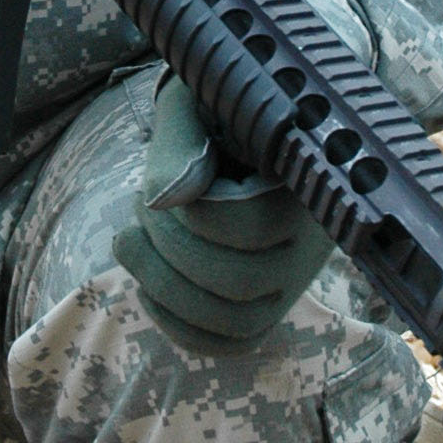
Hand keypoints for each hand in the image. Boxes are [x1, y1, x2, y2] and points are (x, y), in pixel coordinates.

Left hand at [112, 72, 332, 348]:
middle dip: (166, 247)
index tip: (155, 186)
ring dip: (162, 286)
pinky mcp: (267, 307)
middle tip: (136, 207)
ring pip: (233, 321)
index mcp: (305, 182)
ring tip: (130, 240)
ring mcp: (292, 281)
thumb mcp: (196, 100)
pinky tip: (146, 284)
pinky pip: (230, 342)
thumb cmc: (213, 109)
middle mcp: (311, 241)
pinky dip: (177, 324)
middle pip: (237, 281)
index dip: (188, 213)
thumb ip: (179, 141)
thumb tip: (164, 200)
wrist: (235, 129)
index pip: (248, 224)